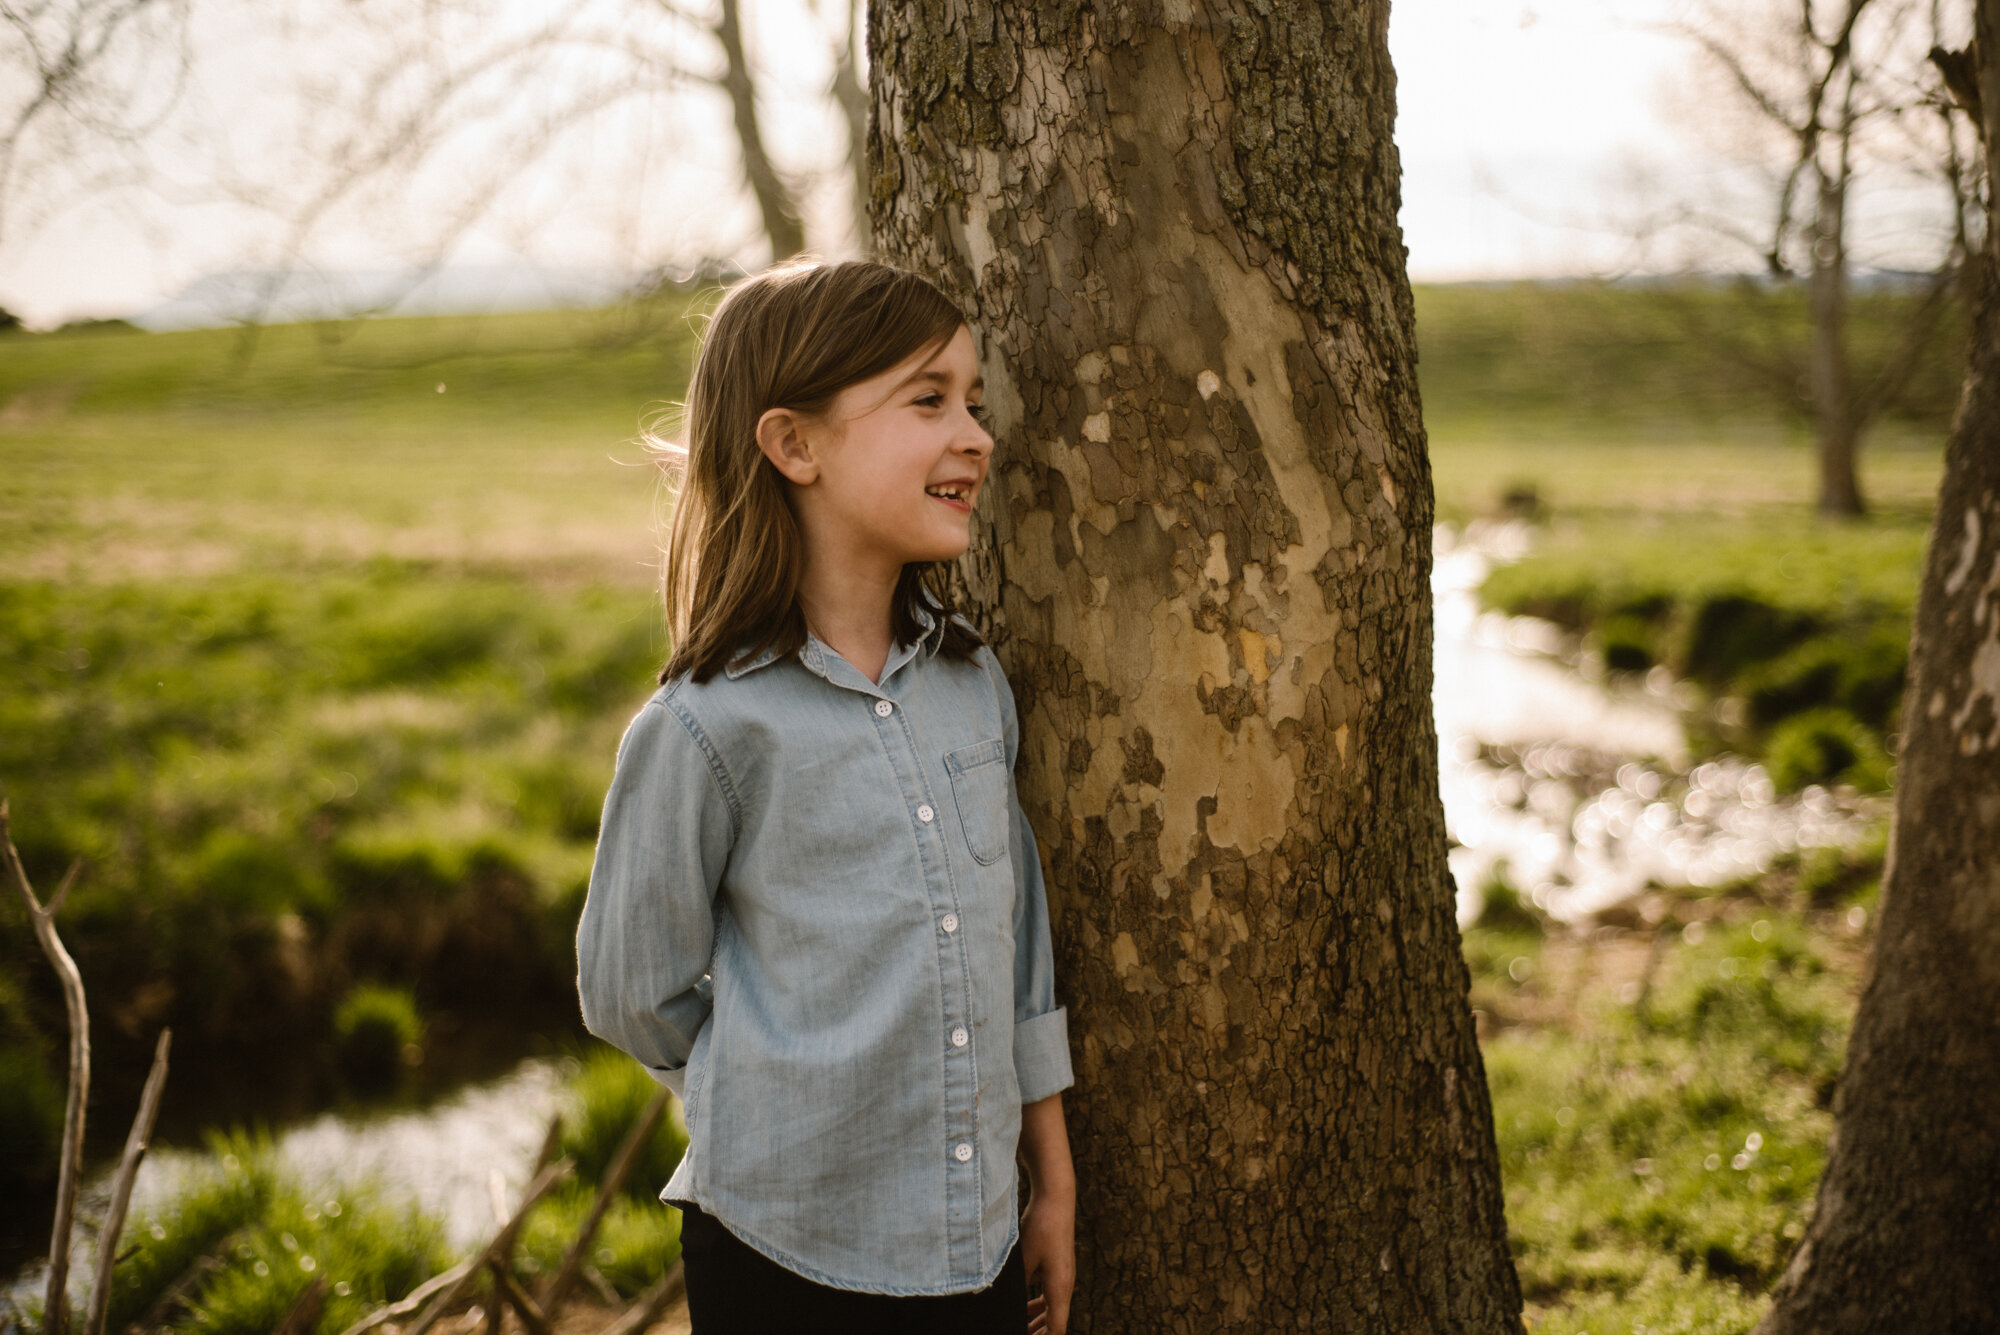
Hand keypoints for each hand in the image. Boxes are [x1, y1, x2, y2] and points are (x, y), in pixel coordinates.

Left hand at [1021, 1189, 1074, 1334]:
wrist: (1056, 1199)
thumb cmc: (1041, 1228)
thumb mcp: (1023, 1260)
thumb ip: (1017, 1285)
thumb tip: (1005, 1303)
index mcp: (1060, 1289)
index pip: (1057, 1328)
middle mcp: (1065, 1285)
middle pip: (1056, 1321)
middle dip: (1040, 1334)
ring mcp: (1063, 1275)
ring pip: (1053, 1308)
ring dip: (1038, 1321)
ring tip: (1020, 1329)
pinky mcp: (1058, 1266)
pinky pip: (1051, 1294)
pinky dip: (1039, 1305)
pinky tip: (1023, 1306)